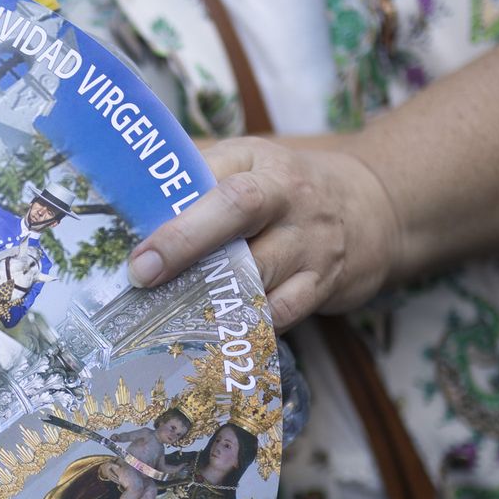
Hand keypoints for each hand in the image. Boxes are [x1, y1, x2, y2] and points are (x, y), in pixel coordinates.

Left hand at [127, 136, 400, 330]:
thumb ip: (197, 179)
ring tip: (166, 317)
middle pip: (237, 210)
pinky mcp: (324, 283)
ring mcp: (309, 240)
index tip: (136, 243)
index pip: (212, 172)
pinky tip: (213, 338)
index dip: (172, 203)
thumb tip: (124, 204)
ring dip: (210, 297)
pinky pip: (282, 313)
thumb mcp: (249, 164)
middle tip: (143, 274)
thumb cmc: (285, 189)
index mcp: (258, 160)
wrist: (374, 208)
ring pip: (258, 271)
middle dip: (185, 241)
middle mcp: (287, 195)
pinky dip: (246, 327)